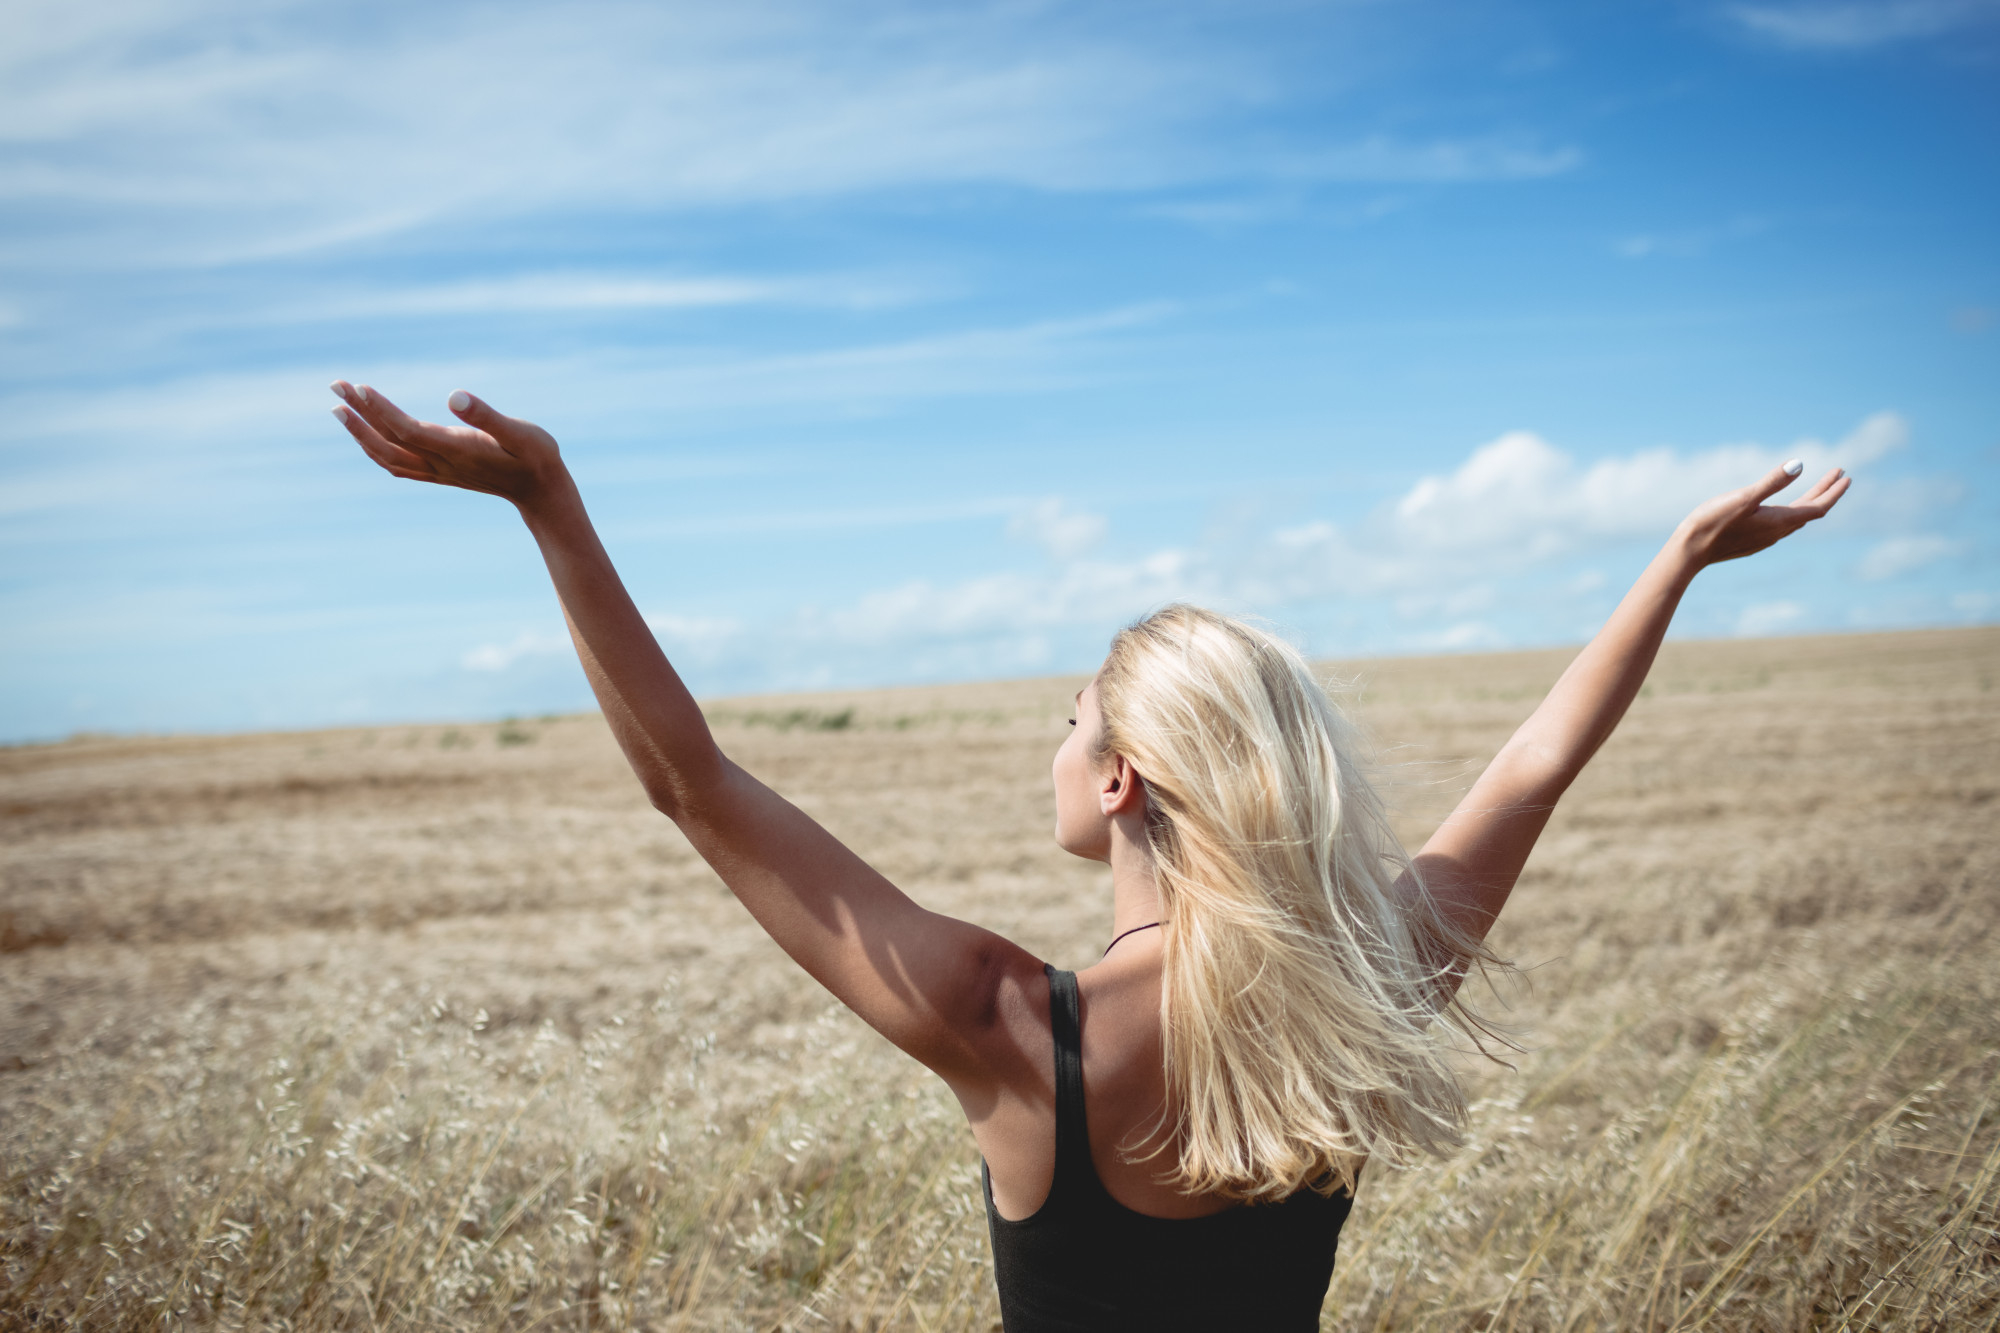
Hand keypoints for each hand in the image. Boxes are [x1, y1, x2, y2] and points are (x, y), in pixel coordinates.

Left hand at [330, 382, 566, 507]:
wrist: (542, 491)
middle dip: (358, 416)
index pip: (407, 429)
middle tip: (336, 386)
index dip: (380, 410)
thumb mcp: (520, 432)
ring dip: (360, 432)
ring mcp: (439, 471)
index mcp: (457, 450)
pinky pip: (397, 463)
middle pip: (387, 442)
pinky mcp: (440, 473)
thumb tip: (454, 396)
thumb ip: (488, 416)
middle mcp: (441, 463)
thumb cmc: (536, 456)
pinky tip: (366, 434)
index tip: (359, 387)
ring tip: (341, 407)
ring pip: (387, 455)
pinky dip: (374, 448)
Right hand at [1676, 460, 1850, 566]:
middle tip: (1838, 475)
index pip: (1817, 507)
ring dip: (1808, 502)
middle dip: (1824, 492)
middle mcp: (1776, 532)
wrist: (1689, 552)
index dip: (1833, 492)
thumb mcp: (1743, 497)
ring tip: (1815, 490)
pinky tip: (1782, 509)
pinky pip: (1780, 526)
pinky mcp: (1751, 542)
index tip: (1846, 476)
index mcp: (1779, 521)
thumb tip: (1799, 464)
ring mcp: (1763, 539)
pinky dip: (1791, 512)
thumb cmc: (1713, 522)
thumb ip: (1772, 482)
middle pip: (1809, 512)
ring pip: (1795, 520)